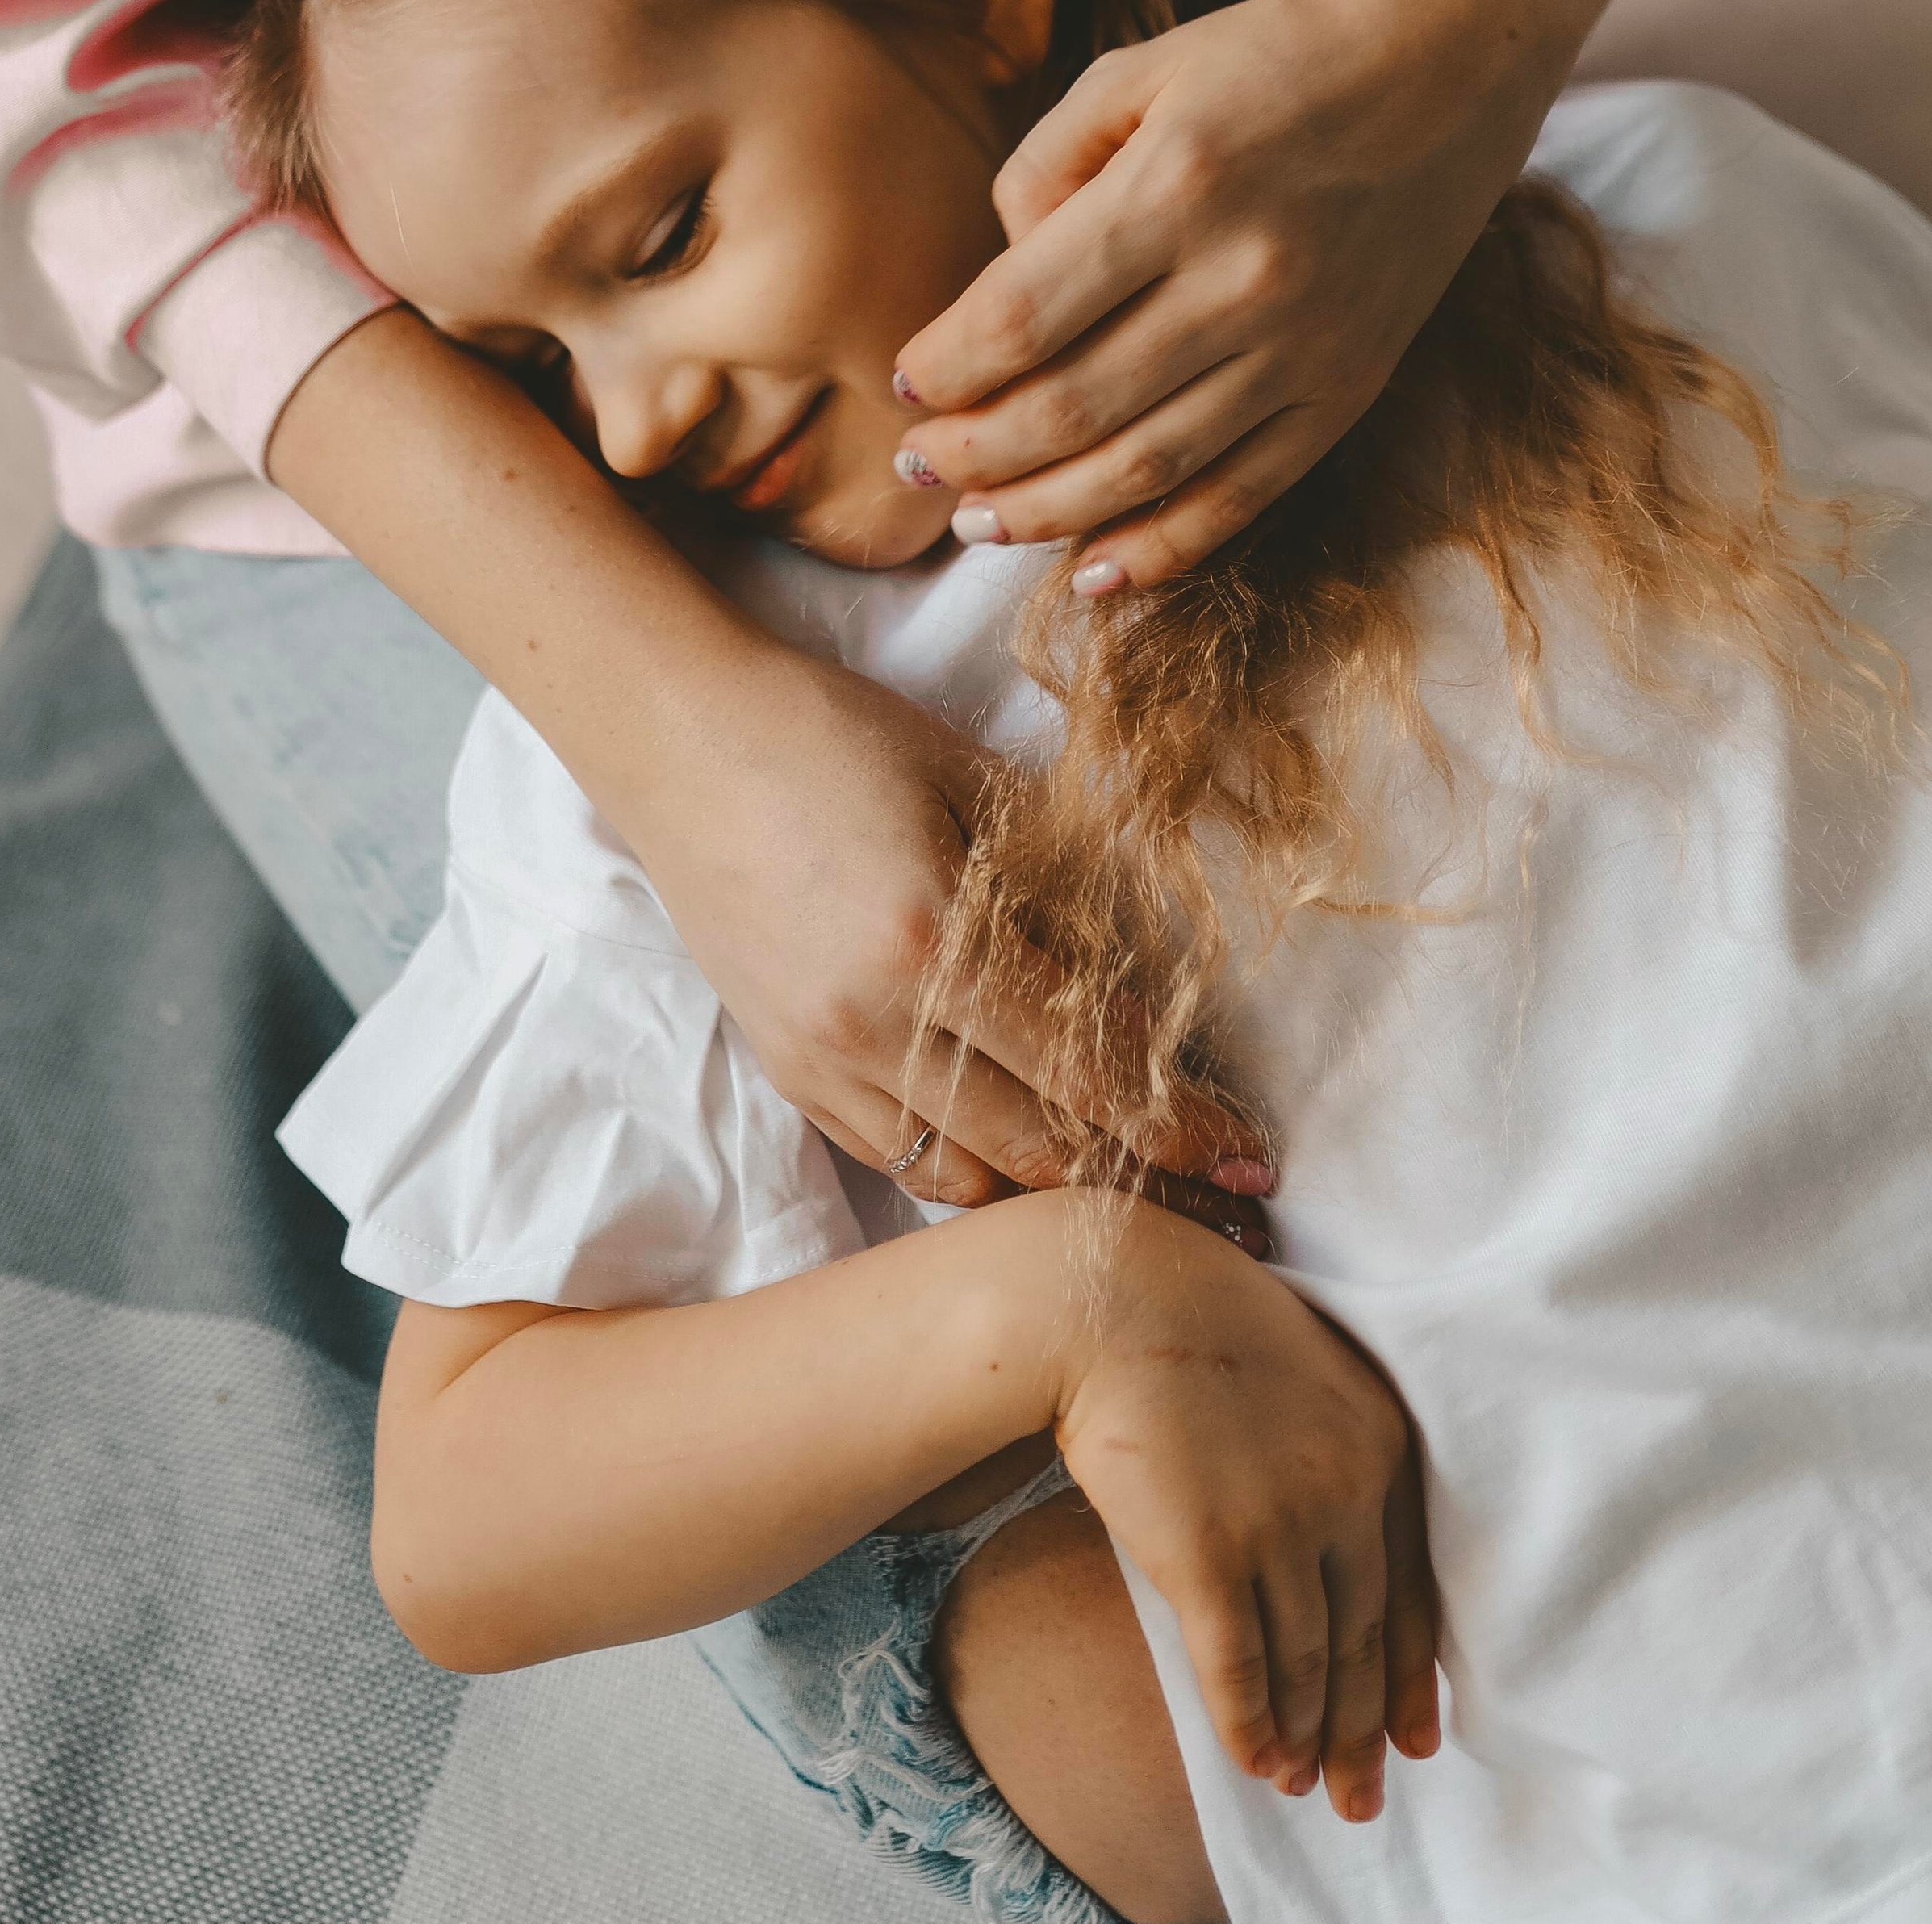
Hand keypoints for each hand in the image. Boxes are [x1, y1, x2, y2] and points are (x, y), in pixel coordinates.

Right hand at [623, 646, 1272, 1215]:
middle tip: (1223, 1198)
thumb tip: (1141, 988)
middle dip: (1141, 1181)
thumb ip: (1057, 888)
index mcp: (935, 942)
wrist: (682, 735)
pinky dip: (965, 1170)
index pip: (1085, 1071)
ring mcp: (820, 1057)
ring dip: (1051, 1190)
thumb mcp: (970, 783)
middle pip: (1035, 1150)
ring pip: (961, 1178)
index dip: (1178, 1124)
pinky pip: (893, 1157)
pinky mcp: (785, 1067)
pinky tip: (1020, 1155)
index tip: (1249, 1154)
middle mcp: (873, 1024)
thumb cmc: (834, 734)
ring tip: (1130, 1188)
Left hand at [893, 0, 1547, 587]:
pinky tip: (1092, 573)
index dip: (946, 368)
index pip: (1022, 315)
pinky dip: (1164, 549)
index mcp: (1177, 185)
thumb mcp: (1139, 71)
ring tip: (977, 522)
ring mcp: (1305, 345)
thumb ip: (1045, 168)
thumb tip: (997, 286)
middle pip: (1071, 408)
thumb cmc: (1272, 56)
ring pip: (1147, 468)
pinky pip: (1244, 493)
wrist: (1451, 62)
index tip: (904, 385)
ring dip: (1045, 512)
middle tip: (916, 467)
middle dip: (974, 454)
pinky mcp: (1349, 388)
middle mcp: (1242, 277)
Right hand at [1048, 1199, 1438, 1822]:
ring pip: (1307, 1661)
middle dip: (1364, 1729)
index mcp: (1382, 1442)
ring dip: (1308, 1737)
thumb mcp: (1305, 1373)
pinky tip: (1257, 1762)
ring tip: (1307, 1787)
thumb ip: (1338, 1457)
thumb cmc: (1193, 1322)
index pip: (1412, 1588)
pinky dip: (1251, 1724)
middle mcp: (1346, 1490)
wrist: (1106, 1294)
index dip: (1413, 1675)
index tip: (1418, 1738)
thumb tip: (1340, 1560)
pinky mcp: (1206, 1551)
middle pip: (1365, 1637)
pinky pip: (1239, 1665)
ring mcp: (1278, 1523)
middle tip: (1363, 1797)